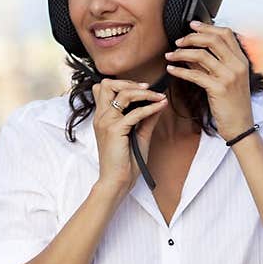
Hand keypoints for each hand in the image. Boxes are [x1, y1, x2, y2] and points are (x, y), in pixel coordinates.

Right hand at [91, 78, 166, 195]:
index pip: (104, 89)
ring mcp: (106, 122)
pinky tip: (160, 106)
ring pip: (123, 94)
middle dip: (129, 82)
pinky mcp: (115, 130)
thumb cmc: (125, 163)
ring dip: (144, 93)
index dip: (122, 84)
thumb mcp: (139, 136)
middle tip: (148, 88)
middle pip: (108, 84)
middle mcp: (102, 117)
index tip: (142, 88)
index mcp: (103, 117)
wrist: (118, 181)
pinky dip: (150, 108)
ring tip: (158, 96)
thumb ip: (146, 119)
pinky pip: (135, 112)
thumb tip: (158, 104)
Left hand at [165, 22, 253, 141]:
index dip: (207, 27)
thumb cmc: (233, 105)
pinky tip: (171, 70)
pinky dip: (180, 70)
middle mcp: (237, 65)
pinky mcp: (219, 89)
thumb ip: (213, 64)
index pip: (226, 34)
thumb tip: (192, 51)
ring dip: (182, 53)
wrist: (241, 127)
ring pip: (202, 55)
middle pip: (212, 40)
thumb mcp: (228, 80)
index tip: (192, 25)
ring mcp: (229, 77)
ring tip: (171, 55)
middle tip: (178, 41)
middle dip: (192, 37)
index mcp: (242, 60)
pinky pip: (195, 74)